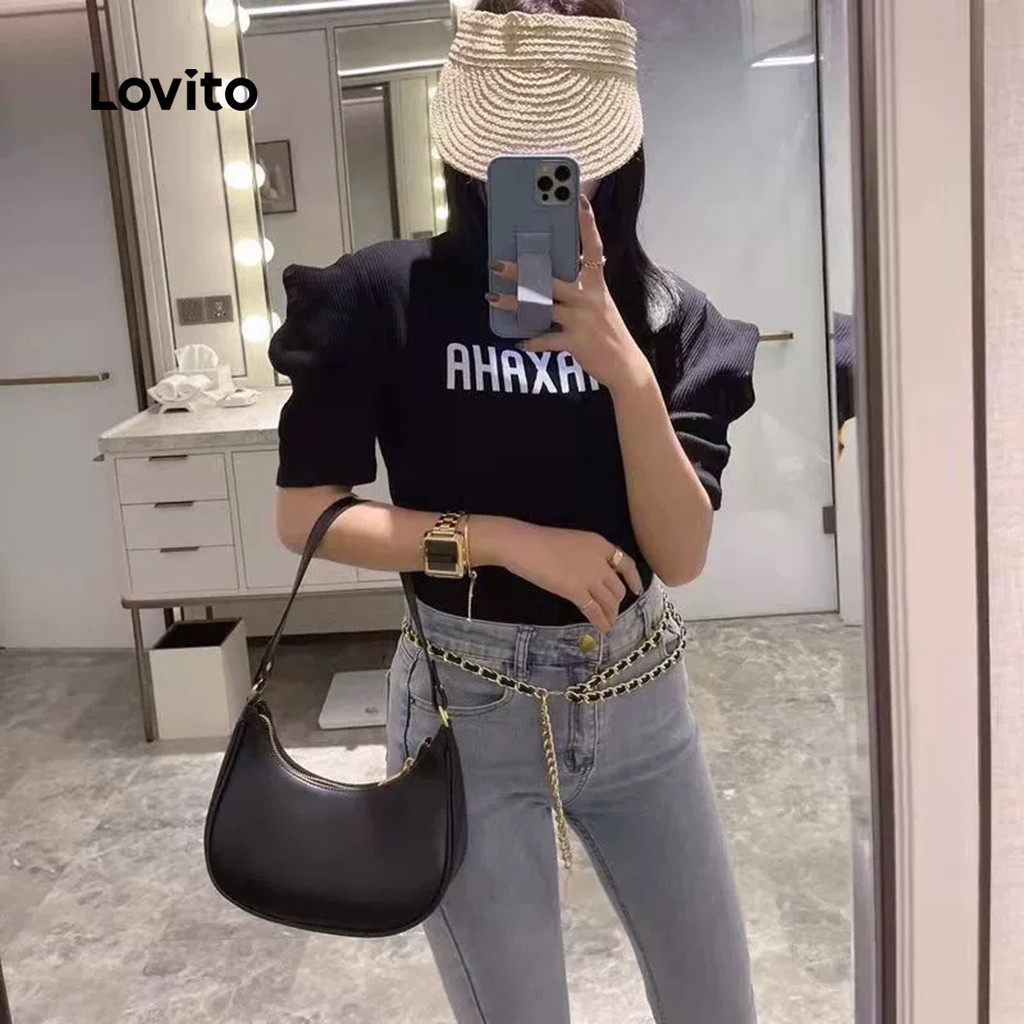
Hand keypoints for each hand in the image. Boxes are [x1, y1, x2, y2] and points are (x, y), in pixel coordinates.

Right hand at [479, 519, 642, 632]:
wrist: (524, 545)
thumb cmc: (541, 541)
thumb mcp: (573, 542)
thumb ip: (587, 556)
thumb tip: (592, 575)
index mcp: (600, 544)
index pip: (625, 564)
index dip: (634, 579)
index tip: (637, 590)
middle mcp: (600, 560)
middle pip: (617, 587)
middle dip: (617, 602)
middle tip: (612, 611)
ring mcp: (589, 576)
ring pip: (609, 601)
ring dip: (611, 614)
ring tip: (609, 623)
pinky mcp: (576, 591)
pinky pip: (594, 610)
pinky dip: (601, 621)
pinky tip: (602, 628)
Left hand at [488, 196, 650, 391]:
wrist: (625, 365)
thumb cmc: (608, 331)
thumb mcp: (599, 303)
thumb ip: (579, 288)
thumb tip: (549, 276)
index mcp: (597, 284)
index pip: (594, 247)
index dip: (587, 223)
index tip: (579, 199)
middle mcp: (588, 297)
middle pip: (549, 278)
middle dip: (520, 272)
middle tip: (497, 265)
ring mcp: (581, 319)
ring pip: (540, 307)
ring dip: (514, 304)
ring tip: (493, 299)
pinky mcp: (575, 341)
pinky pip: (546, 340)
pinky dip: (531, 342)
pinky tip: (519, 342)